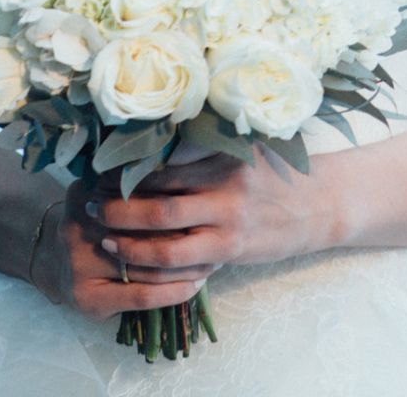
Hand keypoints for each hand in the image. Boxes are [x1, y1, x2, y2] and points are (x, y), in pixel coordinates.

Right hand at [32, 176, 215, 321]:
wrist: (51, 260)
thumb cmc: (98, 220)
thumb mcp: (110, 188)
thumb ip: (143, 176)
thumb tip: (192, 156)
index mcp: (89, 191)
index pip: (146, 192)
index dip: (183, 196)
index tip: (212, 198)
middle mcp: (79, 225)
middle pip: (148, 229)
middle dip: (190, 232)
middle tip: (220, 231)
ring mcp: (79, 264)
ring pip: (148, 266)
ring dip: (188, 265)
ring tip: (215, 258)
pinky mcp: (86, 297)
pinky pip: (141, 296)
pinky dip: (173, 292)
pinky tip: (194, 286)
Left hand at [91, 141, 327, 277]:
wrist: (320, 203)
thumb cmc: (276, 171)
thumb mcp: (246, 146)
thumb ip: (206, 144)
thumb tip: (154, 139)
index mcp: (223, 159)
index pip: (161, 166)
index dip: (124, 172)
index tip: (97, 172)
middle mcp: (223, 192)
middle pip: (155, 204)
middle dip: (114, 209)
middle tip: (86, 205)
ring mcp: (227, 225)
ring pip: (163, 241)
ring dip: (126, 242)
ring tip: (102, 236)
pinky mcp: (230, 251)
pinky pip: (182, 265)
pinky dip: (152, 267)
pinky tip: (133, 261)